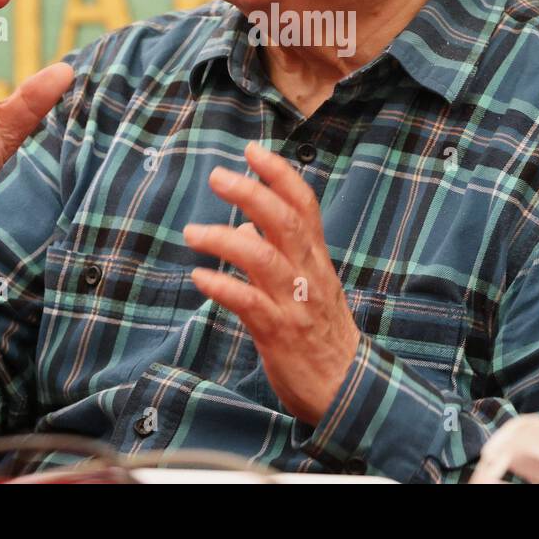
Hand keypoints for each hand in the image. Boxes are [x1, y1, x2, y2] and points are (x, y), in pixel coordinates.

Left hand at [182, 141, 361, 425]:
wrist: (347, 388)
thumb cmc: (322, 333)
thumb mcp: (306, 287)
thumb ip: (278, 254)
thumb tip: (243, 229)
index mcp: (315, 258)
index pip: (303, 204)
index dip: (279, 174)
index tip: (252, 150)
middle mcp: (308, 273)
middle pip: (283, 221)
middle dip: (250, 193)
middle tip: (216, 176)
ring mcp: (294, 302)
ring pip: (263, 258)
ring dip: (224, 239)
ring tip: (192, 232)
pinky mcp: (279, 333)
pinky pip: (249, 303)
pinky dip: (223, 287)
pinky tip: (200, 278)